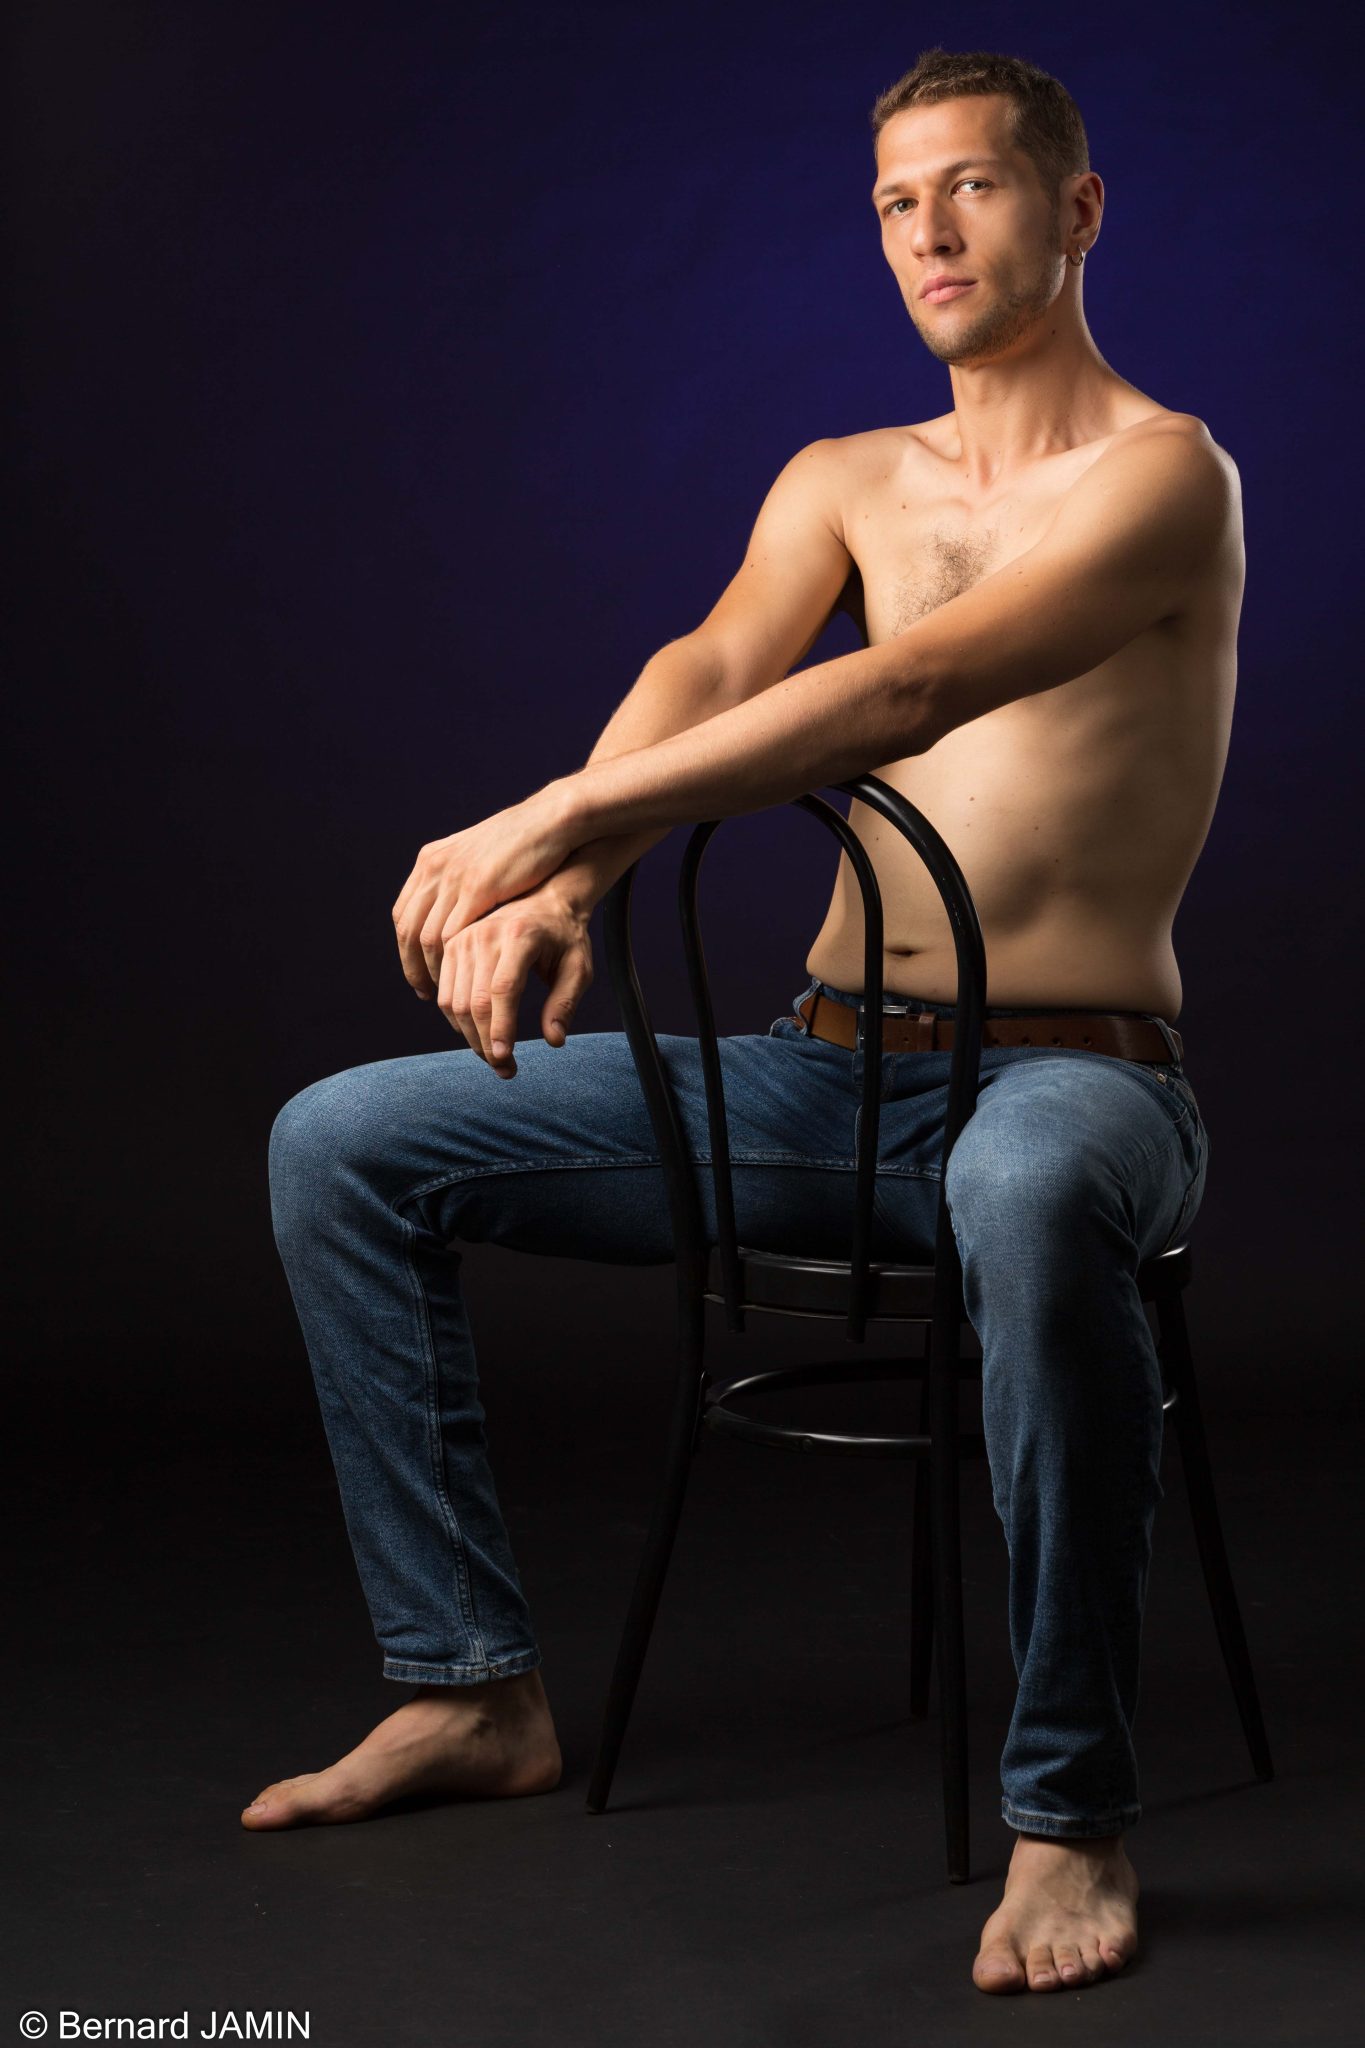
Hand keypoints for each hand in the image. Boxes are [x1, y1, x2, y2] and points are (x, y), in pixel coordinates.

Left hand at [392, 780, 580, 997]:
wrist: (549, 821)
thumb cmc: (522, 843)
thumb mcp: (478, 858)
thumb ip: (459, 880)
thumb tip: (451, 905)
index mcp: (431, 860)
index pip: (403, 915)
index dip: (406, 950)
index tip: (418, 974)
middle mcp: (434, 868)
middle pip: (409, 929)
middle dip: (413, 966)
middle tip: (425, 992)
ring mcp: (453, 877)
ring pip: (428, 936)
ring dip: (433, 969)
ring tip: (445, 993)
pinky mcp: (477, 886)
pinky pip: (454, 932)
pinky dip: (454, 961)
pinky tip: (465, 977)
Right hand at [432, 879, 594, 1077]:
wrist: (544, 899)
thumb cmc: (566, 937)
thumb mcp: (579, 967)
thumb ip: (566, 1003)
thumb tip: (554, 1040)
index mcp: (520, 936)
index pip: (503, 989)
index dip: (501, 1028)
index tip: (505, 1059)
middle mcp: (484, 934)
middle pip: (474, 1001)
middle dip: (485, 1043)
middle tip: (505, 1070)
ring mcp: (463, 939)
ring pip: (453, 1002)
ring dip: (470, 1038)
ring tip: (494, 1058)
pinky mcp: (452, 946)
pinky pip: (445, 993)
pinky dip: (457, 1021)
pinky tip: (477, 1035)